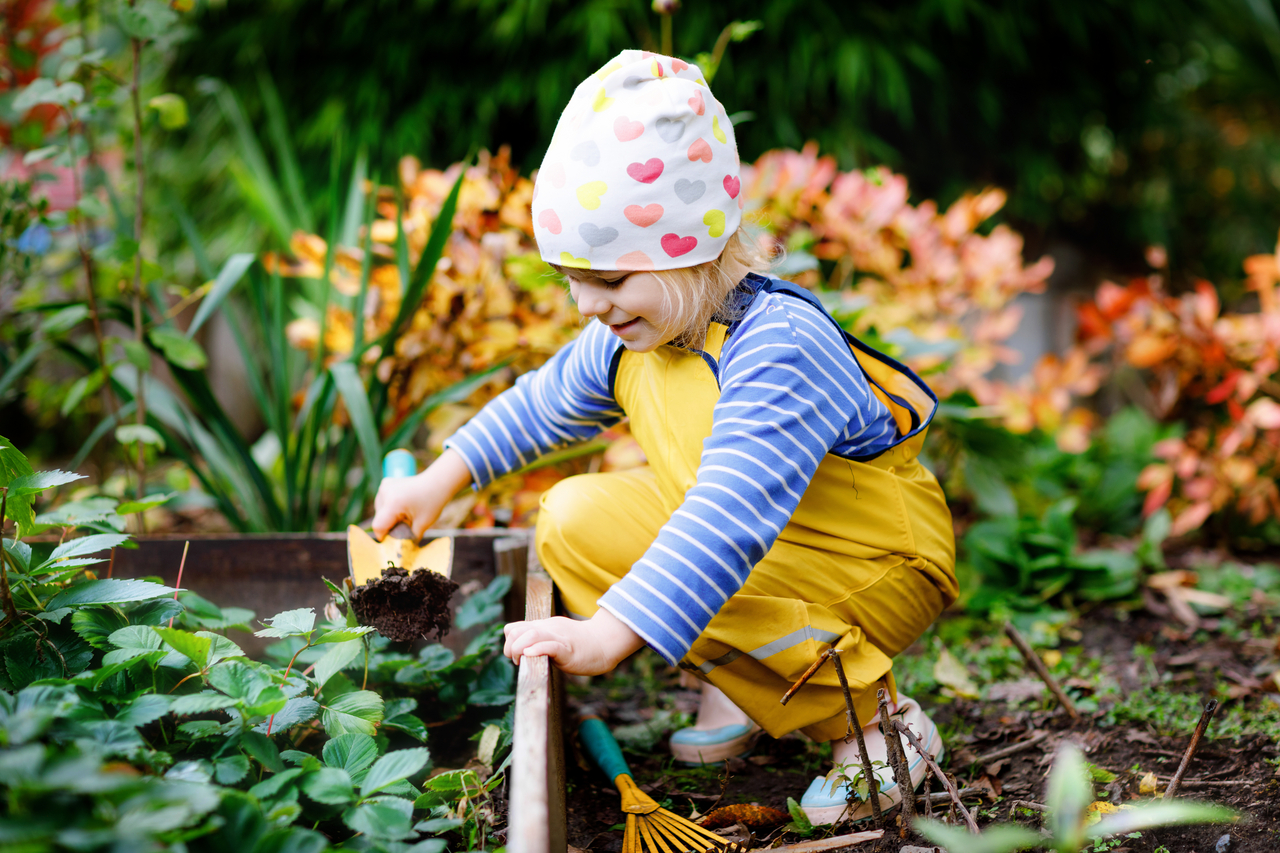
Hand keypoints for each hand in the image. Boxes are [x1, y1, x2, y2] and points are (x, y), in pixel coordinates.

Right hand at [371, 449, 472, 539]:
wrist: (438, 482)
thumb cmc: (433, 502)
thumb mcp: (422, 525)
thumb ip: (409, 539)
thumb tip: (401, 552)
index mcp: (393, 503)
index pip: (378, 526)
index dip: (385, 537)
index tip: (396, 540)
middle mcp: (385, 493)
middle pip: (379, 519)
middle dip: (390, 526)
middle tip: (407, 525)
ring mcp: (384, 486)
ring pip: (380, 511)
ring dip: (390, 517)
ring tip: (406, 514)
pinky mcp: (385, 484)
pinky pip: (382, 502)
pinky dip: (390, 508)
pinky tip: (403, 506)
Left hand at [503, 608, 645, 675]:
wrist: (604, 643)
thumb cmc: (579, 644)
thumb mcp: (554, 637)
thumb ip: (539, 641)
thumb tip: (522, 651)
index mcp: (542, 627)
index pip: (513, 628)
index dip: (508, 643)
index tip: (514, 656)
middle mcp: (548, 629)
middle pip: (517, 630)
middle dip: (510, 648)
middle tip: (517, 661)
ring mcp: (558, 638)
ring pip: (532, 635)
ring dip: (519, 649)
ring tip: (522, 659)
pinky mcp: (569, 649)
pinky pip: (551, 646)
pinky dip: (538, 649)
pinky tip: (530, 655)